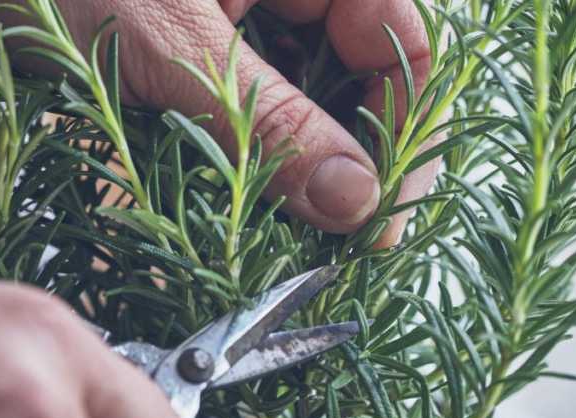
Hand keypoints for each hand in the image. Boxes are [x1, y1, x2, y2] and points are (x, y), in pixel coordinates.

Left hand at [0, 0, 436, 246]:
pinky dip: (249, 155)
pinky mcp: (198, 51)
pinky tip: (239, 197)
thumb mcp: (171, 44)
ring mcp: (242, 18)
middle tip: (333, 238)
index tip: (380, 217)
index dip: (405, 133)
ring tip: (286, 229)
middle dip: (351, 157)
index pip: (402, 45)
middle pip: (359, 78)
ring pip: (305, 100)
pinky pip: (250, 108)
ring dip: (300, 165)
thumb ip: (268, 124)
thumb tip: (354, 201)